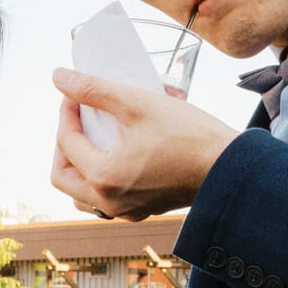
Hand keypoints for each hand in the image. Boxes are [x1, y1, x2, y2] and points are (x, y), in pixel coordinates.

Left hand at [51, 69, 237, 220]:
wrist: (229, 168)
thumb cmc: (188, 135)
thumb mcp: (138, 103)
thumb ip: (94, 89)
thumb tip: (58, 76)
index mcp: (103, 177)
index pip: (66, 141)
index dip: (67, 111)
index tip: (76, 92)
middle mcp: (109, 202)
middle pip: (62, 177)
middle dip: (64, 144)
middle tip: (77, 118)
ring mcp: (125, 211)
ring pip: (81, 193)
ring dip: (78, 166)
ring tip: (91, 139)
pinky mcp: (142, 210)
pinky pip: (105, 200)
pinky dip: (100, 178)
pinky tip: (115, 154)